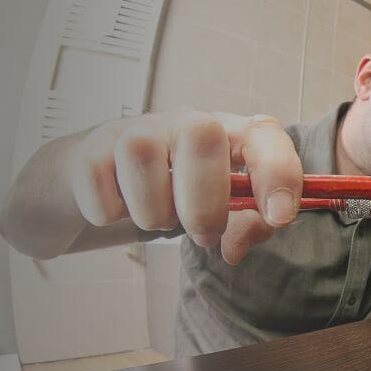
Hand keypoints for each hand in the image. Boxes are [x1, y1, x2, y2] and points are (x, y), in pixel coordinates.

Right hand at [70, 108, 301, 264]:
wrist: (106, 184)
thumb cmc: (180, 195)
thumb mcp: (224, 211)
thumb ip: (247, 227)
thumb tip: (233, 249)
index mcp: (229, 134)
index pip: (264, 133)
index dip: (277, 172)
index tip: (279, 216)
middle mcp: (185, 121)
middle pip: (201, 135)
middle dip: (206, 202)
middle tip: (204, 234)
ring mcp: (136, 129)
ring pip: (142, 156)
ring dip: (154, 211)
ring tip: (159, 218)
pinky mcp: (91, 148)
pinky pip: (97, 181)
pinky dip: (110, 211)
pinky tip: (120, 209)